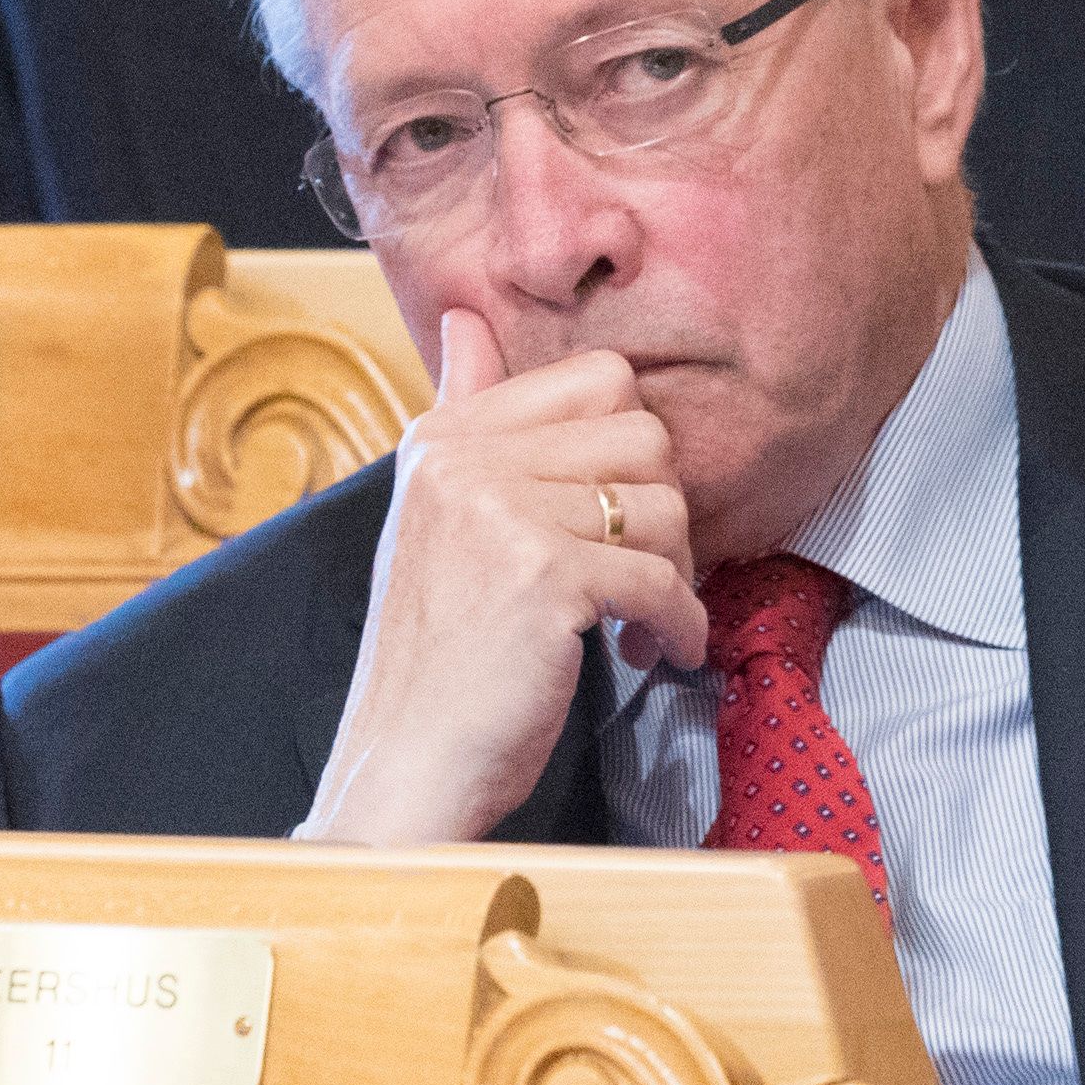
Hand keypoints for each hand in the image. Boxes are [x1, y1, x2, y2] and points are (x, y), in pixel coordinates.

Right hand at [299, 309, 705, 843]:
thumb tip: (466, 318)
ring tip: (641, 620)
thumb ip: (464, 414)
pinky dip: (679, 625)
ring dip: (675, 573)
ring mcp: (502, 515)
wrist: (405, 766)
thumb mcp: (437, 518)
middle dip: (663, 510)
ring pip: (663, 504)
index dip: (633, 451)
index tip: (620, 515)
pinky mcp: (543, 579)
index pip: (598, 377)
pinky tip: (655, 653)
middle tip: (643, 571)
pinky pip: (661, 578)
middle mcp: (465, 461)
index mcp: (444, 439)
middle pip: (644, 434)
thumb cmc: (440, 654)